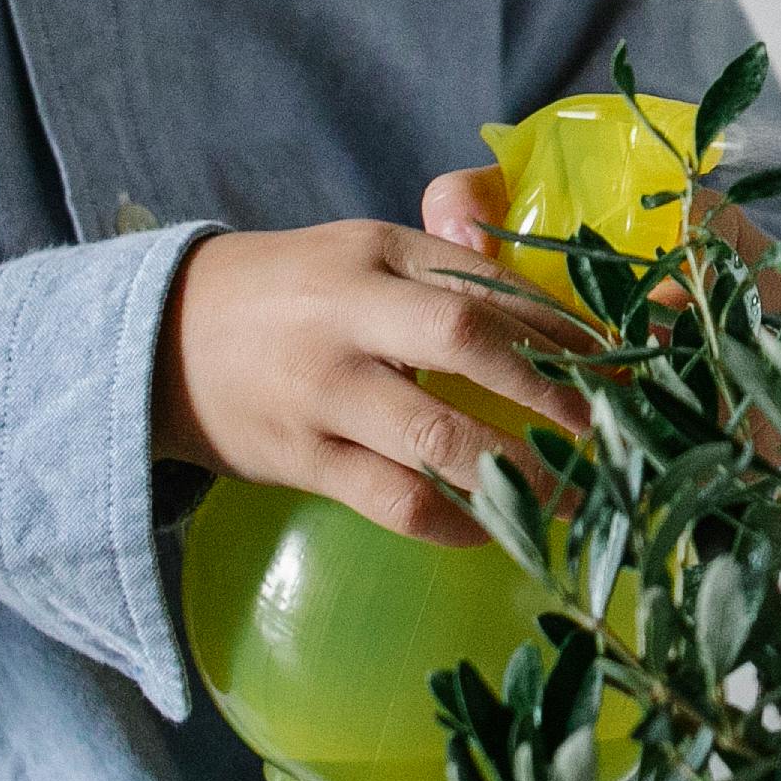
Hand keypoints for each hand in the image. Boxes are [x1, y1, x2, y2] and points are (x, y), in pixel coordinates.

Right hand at [153, 187, 595, 546]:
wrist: (161, 337)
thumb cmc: (289, 291)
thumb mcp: (361, 251)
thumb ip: (447, 265)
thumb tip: (553, 304)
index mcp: (376, 254)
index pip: (487, 283)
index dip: (561, 327)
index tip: (619, 363)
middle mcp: (351, 316)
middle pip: (470, 341)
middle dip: (554, 390)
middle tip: (614, 430)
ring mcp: (325, 393)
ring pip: (438, 436)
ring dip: (519, 473)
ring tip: (575, 496)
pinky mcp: (303, 460)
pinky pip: (394, 501)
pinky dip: (455, 521)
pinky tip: (494, 529)